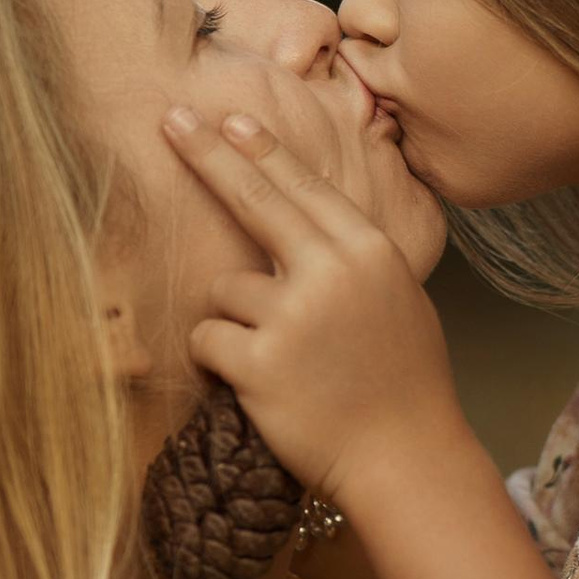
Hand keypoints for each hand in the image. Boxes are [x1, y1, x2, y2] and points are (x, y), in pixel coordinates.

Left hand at [162, 104, 466, 509]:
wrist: (407, 458)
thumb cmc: (405, 386)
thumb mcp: (398, 300)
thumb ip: (353, 259)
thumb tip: (307, 226)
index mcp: (369, 252)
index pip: (305, 186)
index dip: (263, 151)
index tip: (230, 120)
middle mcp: (331, 271)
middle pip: (253, 198)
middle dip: (207, 154)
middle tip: (171, 120)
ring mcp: (293, 315)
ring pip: (225, 288)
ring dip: (237, 320)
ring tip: (282, 362)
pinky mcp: (258, 362)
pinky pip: (207, 337)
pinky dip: (219, 360)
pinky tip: (257, 385)